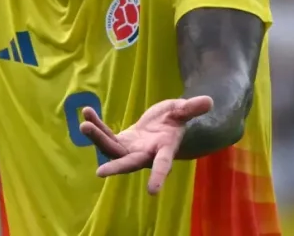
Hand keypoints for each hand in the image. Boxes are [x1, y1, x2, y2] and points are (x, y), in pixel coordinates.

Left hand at [78, 96, 213, 194]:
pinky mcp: (120, 142)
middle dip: (116, 167)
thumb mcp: (182, 110)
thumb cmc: (175, 119)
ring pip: (111, 148)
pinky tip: (87, 112)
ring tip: (84, 123)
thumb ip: (191, 108)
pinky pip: (105, 135)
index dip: (158, 177)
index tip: (152, 192)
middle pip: (129, 162)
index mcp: (164, 149)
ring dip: (97, 137)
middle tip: (99, 173)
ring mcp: (130, 150)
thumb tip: (209, 100)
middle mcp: (145, 154)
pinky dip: (96, 125)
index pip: (162, 165)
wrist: (163, 124)